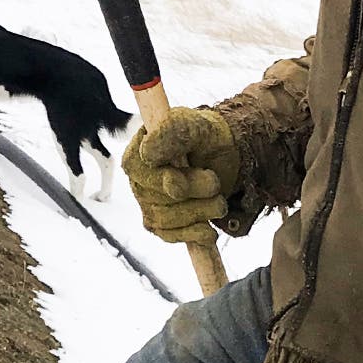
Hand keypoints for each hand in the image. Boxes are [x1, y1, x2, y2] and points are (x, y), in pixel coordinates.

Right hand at [120, 107, 241, 245]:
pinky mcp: (162, 225)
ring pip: (165, 219)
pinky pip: (171, 236)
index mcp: (138, 150)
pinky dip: (193, 234)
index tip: (177, 181)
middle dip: (190, 192)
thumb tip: (147, 153)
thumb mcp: (198, 127)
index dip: (158, 179)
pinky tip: (209, 231)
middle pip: (153, 197)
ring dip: (199, 212)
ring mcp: (148, 204)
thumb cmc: (207, 138)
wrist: (226, 157)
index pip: (136, 168)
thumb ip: (174, 132)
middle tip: (215, 183)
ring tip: (220, 202)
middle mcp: (138, 179)